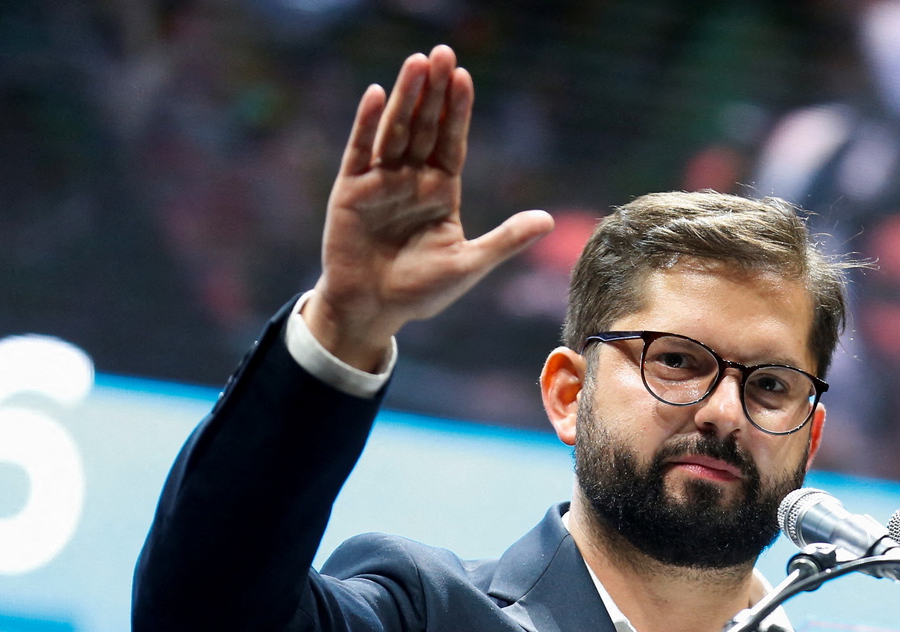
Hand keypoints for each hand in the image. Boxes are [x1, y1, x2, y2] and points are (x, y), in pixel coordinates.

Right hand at [304, 45, 553, 370]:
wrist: (372, 310)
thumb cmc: (420, 291)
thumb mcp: (468, 264)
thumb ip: (505, 240)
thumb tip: (549, 220)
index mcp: (440, 192)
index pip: (451, 142)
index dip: (458, 111)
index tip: (465, 77)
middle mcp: (411, 180)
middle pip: (424, 127)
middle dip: (434, 92)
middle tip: (443, 53)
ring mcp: (380, 183)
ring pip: (395, 131)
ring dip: (405, 98)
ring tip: (416, 63)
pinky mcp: (351, 191)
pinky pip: (360, 151)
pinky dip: (366, 124)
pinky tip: (374, 94)